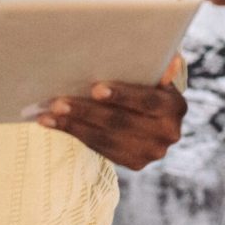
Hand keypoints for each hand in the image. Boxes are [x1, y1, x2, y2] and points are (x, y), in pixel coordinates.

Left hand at [35, 55, 186, 170]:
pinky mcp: (135, 164)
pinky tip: (53, 124)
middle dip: (87, 111)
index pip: (147, 101)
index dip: (122, 95)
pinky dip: (74, 135)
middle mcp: (168, 134)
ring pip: (106, 138)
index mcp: (175, 107)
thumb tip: (171, 60)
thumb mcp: (156, 74)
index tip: (95, 88)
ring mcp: (151, 153)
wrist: (155, 117)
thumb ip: (158, 66)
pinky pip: (100, 149)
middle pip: (121, 122)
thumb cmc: (148, 83)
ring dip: (74, 125)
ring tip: (48, 114)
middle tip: (58, 102)